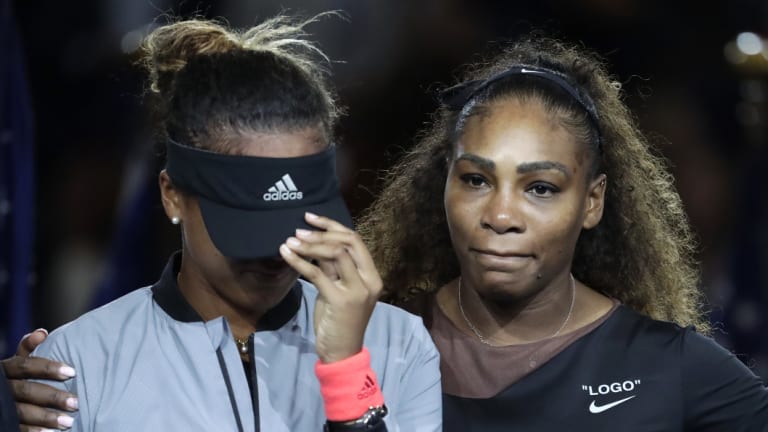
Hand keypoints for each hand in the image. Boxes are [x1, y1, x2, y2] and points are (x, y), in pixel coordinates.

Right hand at [1, 329, 77, 430]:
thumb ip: (28, 348)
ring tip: (69, 422)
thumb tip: (42, 332)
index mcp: (6, 369)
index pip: (26, 365)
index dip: (48, 368)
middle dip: (52, 397)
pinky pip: (17, 428)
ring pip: (22, 412)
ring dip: (46, 418)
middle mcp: (2, 388)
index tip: (72, 372)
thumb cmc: (12, 377)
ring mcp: (1, 406)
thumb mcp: (16, 362)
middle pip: (26, 391)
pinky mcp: (3, 421)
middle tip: (76, 402)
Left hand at [280, 212, 382, 363]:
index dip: (333, 226)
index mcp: (372, 275)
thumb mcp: (338, 290)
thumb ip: (333, 269)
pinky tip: (286, 255)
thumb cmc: (339, 322)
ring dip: (310, 244)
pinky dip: (299, 261)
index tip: (311, 218)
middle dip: (322, 232)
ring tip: (290, 241)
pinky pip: (317, 273)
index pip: (355, 240)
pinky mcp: (340, 300)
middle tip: (299, 230)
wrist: (341, 353)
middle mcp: (369, 280)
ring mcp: (357, 290)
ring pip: (335, 254)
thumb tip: (315, 244)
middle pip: (348, 242)